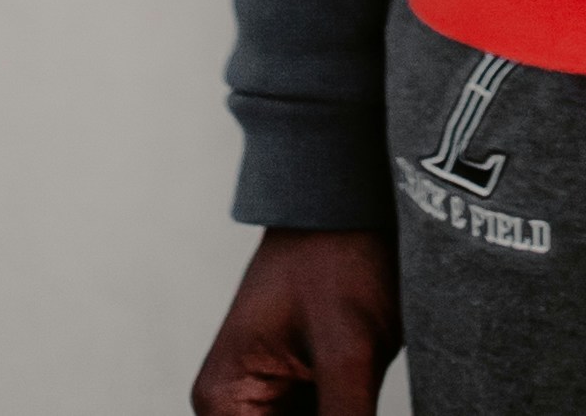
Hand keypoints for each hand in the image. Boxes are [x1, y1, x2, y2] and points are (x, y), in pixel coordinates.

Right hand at [191, 226, 402, 415]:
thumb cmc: (342, 252)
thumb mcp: (350, 350)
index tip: (345, 414)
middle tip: (356, 404)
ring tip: (358, 396)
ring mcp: (269, 398)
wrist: (355, 191)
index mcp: (225, 400)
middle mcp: (235, 405)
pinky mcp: (303, 389)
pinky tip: (361, 400)